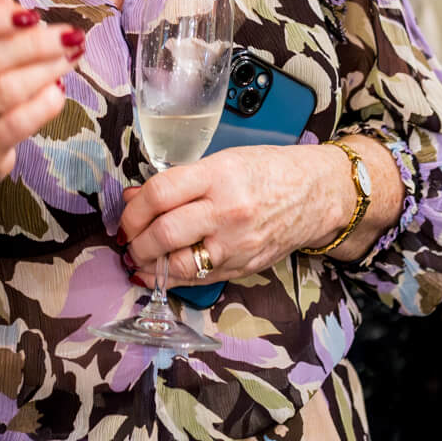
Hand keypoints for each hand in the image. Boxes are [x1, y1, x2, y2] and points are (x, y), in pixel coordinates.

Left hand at [117, 144, 347, 286]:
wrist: (316, 194)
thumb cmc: (267, 171)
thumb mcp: (221, 161)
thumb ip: (178, 181)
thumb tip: (134, 198)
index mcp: (218, 176)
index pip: (160, 194)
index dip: (132, 210)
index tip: (124, 216)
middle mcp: (227, 211)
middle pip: (165, 233)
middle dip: (135, 242)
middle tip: (126, 240)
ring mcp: (237, 244)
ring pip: (178, 265)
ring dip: (148, 265)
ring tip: (137, 258)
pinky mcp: (244, 267)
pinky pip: (199, 280)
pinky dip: (170, 281)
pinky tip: (155, 275)